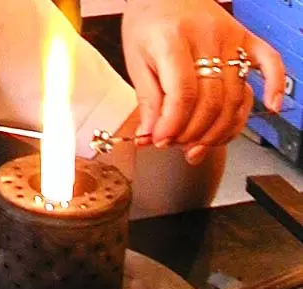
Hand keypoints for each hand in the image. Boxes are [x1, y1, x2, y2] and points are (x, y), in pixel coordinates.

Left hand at [122, 0, 284, 163]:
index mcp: (173, 41)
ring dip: (219, 129)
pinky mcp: (246, 39)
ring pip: (236, 96)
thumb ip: (146, 99)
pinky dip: (274, 87)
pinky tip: (269, 108)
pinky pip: (270, 63)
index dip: (173, 125)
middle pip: (212, 101)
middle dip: (192, 133)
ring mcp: (232, 38)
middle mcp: (208, 39)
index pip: (183, 94)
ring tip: (197, 143)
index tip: (160, 140)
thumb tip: (150, 136)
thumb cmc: (148, 23)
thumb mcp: (135, 61)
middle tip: (174, 144)